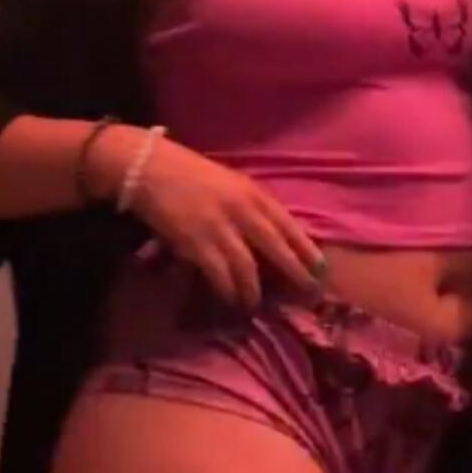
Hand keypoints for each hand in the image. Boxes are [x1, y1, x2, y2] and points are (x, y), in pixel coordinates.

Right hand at [120, 132, 327, 311]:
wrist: (149, 167)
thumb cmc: (189, 174)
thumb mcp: (229, 183)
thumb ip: (250, 206)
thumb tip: (271, 236)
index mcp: (252, 192)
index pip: (288, 224)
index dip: (307, 249)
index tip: (322, 269)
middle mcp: (242, 209)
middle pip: (277, 248)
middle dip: (295, 273)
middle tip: (307, 294)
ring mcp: (219, 227)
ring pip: (248, 268)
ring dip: (254, 290)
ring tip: (255, 305)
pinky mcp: (196, 243)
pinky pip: (219, 274)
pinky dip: (227, 290)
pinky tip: (230, 299)